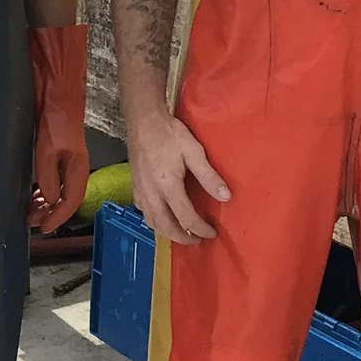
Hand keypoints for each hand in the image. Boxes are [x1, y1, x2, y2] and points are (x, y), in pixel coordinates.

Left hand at [27, 24, 90, 234]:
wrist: (56, 90)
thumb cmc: (57, 117)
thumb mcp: (49, 149)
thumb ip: (48, 176)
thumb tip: (48, 198)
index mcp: (77, 168)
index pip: (71, 202)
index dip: (58, 218)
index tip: (43, 228)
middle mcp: (73, 166)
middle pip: (64, 198)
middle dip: (49, 213)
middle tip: (31, 222)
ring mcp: (64, 159)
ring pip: (56, 189)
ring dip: (43, 202)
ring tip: (28, 210)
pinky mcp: (54, 150)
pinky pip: (50, 177)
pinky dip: (41, 188)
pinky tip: (31, 191)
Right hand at [129, 111, 229, 244]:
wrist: (143, 121)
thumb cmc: (170, 134)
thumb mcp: (194, 151)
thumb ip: (209, 176)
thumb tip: (226, 197)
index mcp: (168, 186)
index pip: (186, 218)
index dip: (201, 229)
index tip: (212, 232)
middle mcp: (152, 194)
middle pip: (166, 227)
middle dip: (183, 238)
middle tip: (198, 240)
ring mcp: (141, 192)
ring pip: (152, 223)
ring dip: (168, 232)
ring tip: (183, 234)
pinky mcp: (135, 187)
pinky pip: (144, 213)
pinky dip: (155, 222)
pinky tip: (164, 217)